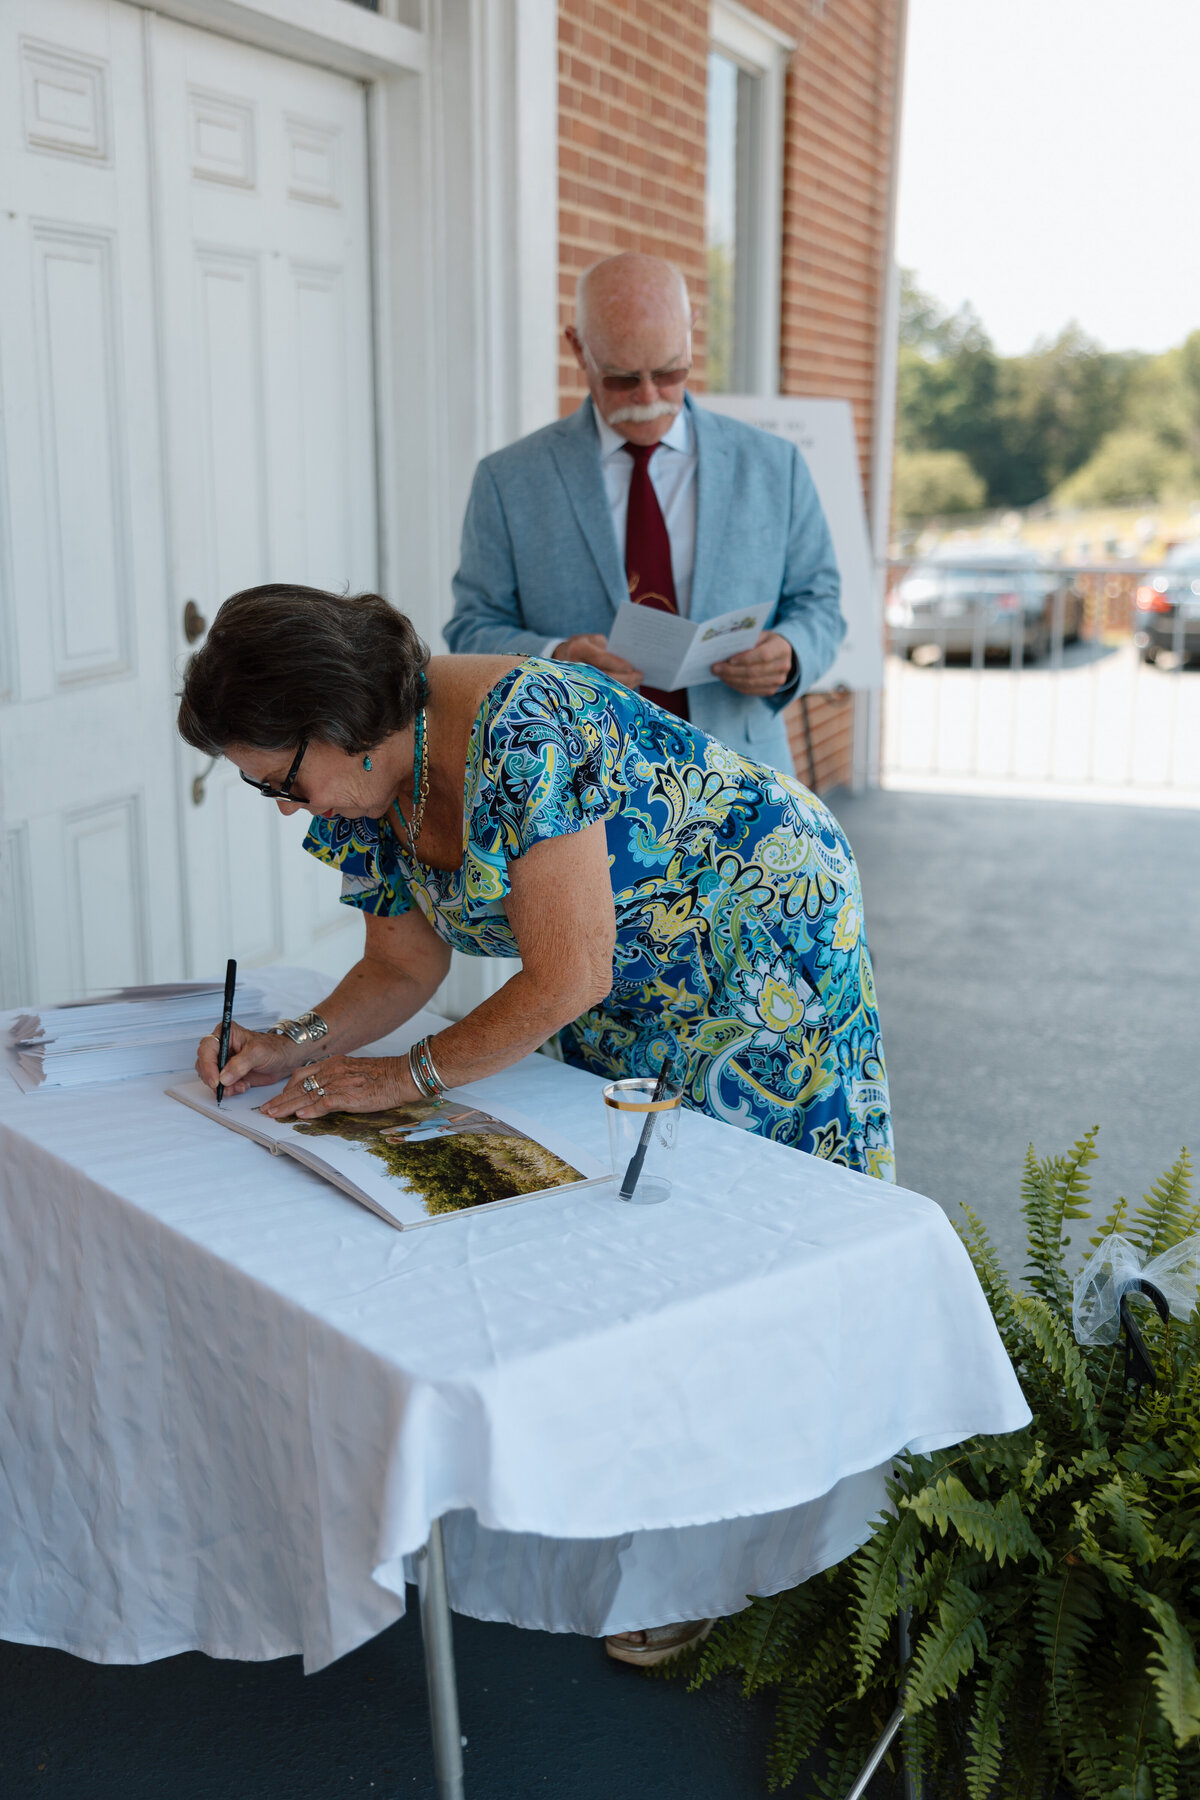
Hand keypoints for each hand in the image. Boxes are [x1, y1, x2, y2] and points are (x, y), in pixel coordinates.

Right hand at [196, 1021, 301, 1095]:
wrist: (284, 1060)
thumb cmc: (274, 1049)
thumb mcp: (258, 1052)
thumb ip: (240, 1064)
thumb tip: (224, 1077)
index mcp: (225, 1033)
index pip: (207, 1048)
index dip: (208, 1066)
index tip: (216, 1080)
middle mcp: (221, 1047)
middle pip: (204, 1064)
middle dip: (214, 1079)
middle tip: (226, 1087)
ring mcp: (224, 1061)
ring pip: (210, 1077)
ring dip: (223, 1087)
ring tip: (240, 1086)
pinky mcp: (228, 1074)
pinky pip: (220, 1086)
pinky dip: (229, 1090)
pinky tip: (242, 1086)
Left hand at [258, 1055, 413, 1120]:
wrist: (403, 1075)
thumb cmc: (383, 1076)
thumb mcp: (354, 1072)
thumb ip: (338, 1079)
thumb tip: (325, 1095)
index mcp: (333, 1064)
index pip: (302, 1075)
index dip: (286, 1088)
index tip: (277, 1098)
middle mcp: (333, 1071)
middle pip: (299, 1086)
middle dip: (280, 1099)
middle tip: (266, 1110)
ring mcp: (340, 1082)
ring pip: (307, 1095)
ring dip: (288, 1107)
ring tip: (274, 1115)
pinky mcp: (349, 1095)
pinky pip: (325, 1103)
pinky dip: (311, 1110)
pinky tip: (300, 1115)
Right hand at [552, 634, 642, 687]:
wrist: (560, 657)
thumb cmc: (582, 645)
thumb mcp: (591, 639)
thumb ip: (606, 648)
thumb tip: (626, 660)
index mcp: (578, 649)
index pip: (600, 659)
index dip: (617, 664)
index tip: (631, 667)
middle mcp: (574, 665)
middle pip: (602, 676)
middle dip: (624, 678)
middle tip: (639, 676)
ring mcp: (575, 680)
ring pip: (602, 688)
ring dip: (622, 686)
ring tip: (636, 681)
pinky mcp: (579, 690)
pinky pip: (600, 693)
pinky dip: (615, 691)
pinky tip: (626, 688)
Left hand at [711, 630, 794, 696]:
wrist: (780, 654)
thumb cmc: (765, 642)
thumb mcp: (760, 635)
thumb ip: (747, 640)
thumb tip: (725, 648)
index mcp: (782, 648)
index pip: (763, 655)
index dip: (745, 659)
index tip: (729, 659)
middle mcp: (783, 666)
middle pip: (754, 672)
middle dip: (732, 671)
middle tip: (715, 668)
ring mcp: (779, 680)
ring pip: (751, 683)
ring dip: (731, 680)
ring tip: (718, 674)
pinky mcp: (772, 690)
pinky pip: (751, 691)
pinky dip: (736, 685)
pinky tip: (727, 679)